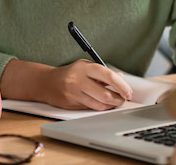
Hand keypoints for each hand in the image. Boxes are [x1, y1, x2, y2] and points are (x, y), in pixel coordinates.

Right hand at [0, 59, 132, 110]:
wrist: (46, 83)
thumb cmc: (71, 73)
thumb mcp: (86, 66)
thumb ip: (103, 72)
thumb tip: (121, 79)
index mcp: (84, 68)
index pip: (108, 76)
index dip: (121, 85)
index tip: (128, 91)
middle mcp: (78, 81)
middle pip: (105, 94)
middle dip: (119, 98)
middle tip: (124, 98)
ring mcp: (74, 94)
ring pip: (99, 105)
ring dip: (111, 105)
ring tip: (116, 101)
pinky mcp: (72, 105)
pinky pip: (91, 109)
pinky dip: (101, 107)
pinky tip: (104, 104)